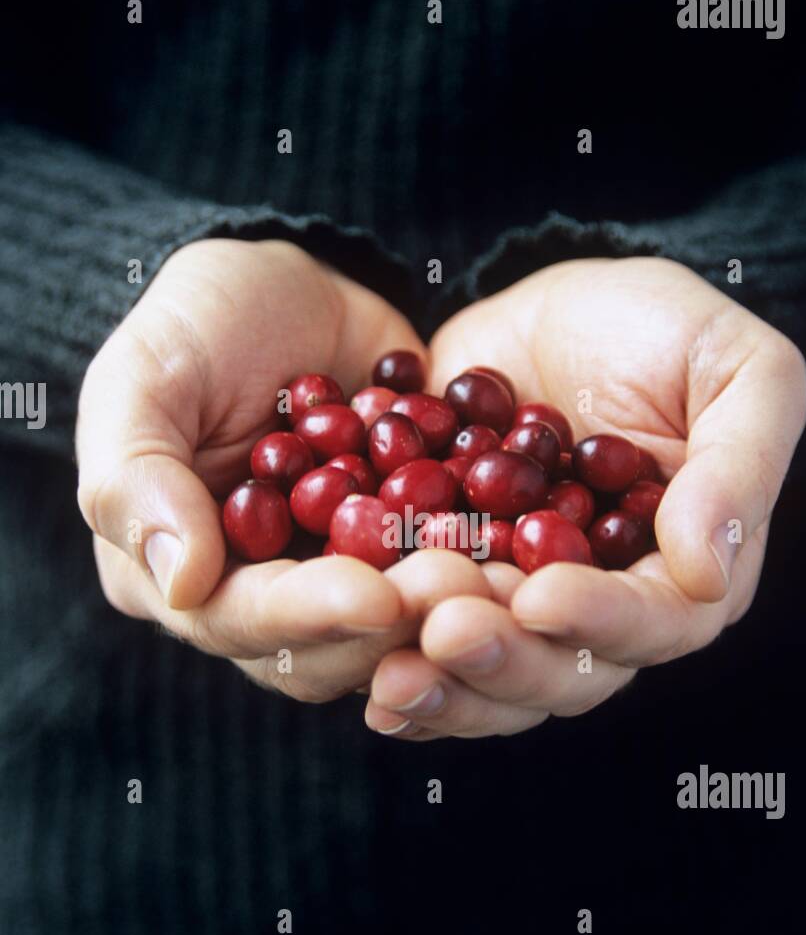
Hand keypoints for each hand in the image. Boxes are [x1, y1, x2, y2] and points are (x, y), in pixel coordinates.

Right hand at [76, 237, 488, 702]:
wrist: (290, 285)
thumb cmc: (194, 323)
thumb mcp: (144, 377)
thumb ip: (137, 477)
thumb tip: (182, 583)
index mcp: (172, 576)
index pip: (235, 621)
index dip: (305, 616)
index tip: (375, 595)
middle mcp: (256, 599)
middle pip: (322, 650)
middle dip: (395, 625)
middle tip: (462, 584)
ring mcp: (335, 583)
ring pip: (394, 633)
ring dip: (451, 613)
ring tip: (508, 580)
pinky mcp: (403, 559)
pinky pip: (447, 582)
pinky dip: (490, 572)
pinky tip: (538, 553)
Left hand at [365, 256, 805, 738]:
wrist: (556, 306)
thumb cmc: (668, 330)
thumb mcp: (739, 369)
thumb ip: (739, 466)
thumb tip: (708, 572)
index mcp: (687, 574)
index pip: (655, 623)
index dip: (602, 620)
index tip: (543, 596)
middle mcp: (606, 613)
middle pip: (564, 673)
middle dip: (504, 658)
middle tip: (444, 629)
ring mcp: (523, 611)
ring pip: (491, 681)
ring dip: (443, 682)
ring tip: (389, 669)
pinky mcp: (455, 594)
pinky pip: (426, 653)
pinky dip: (394, 669)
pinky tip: (361, 682)